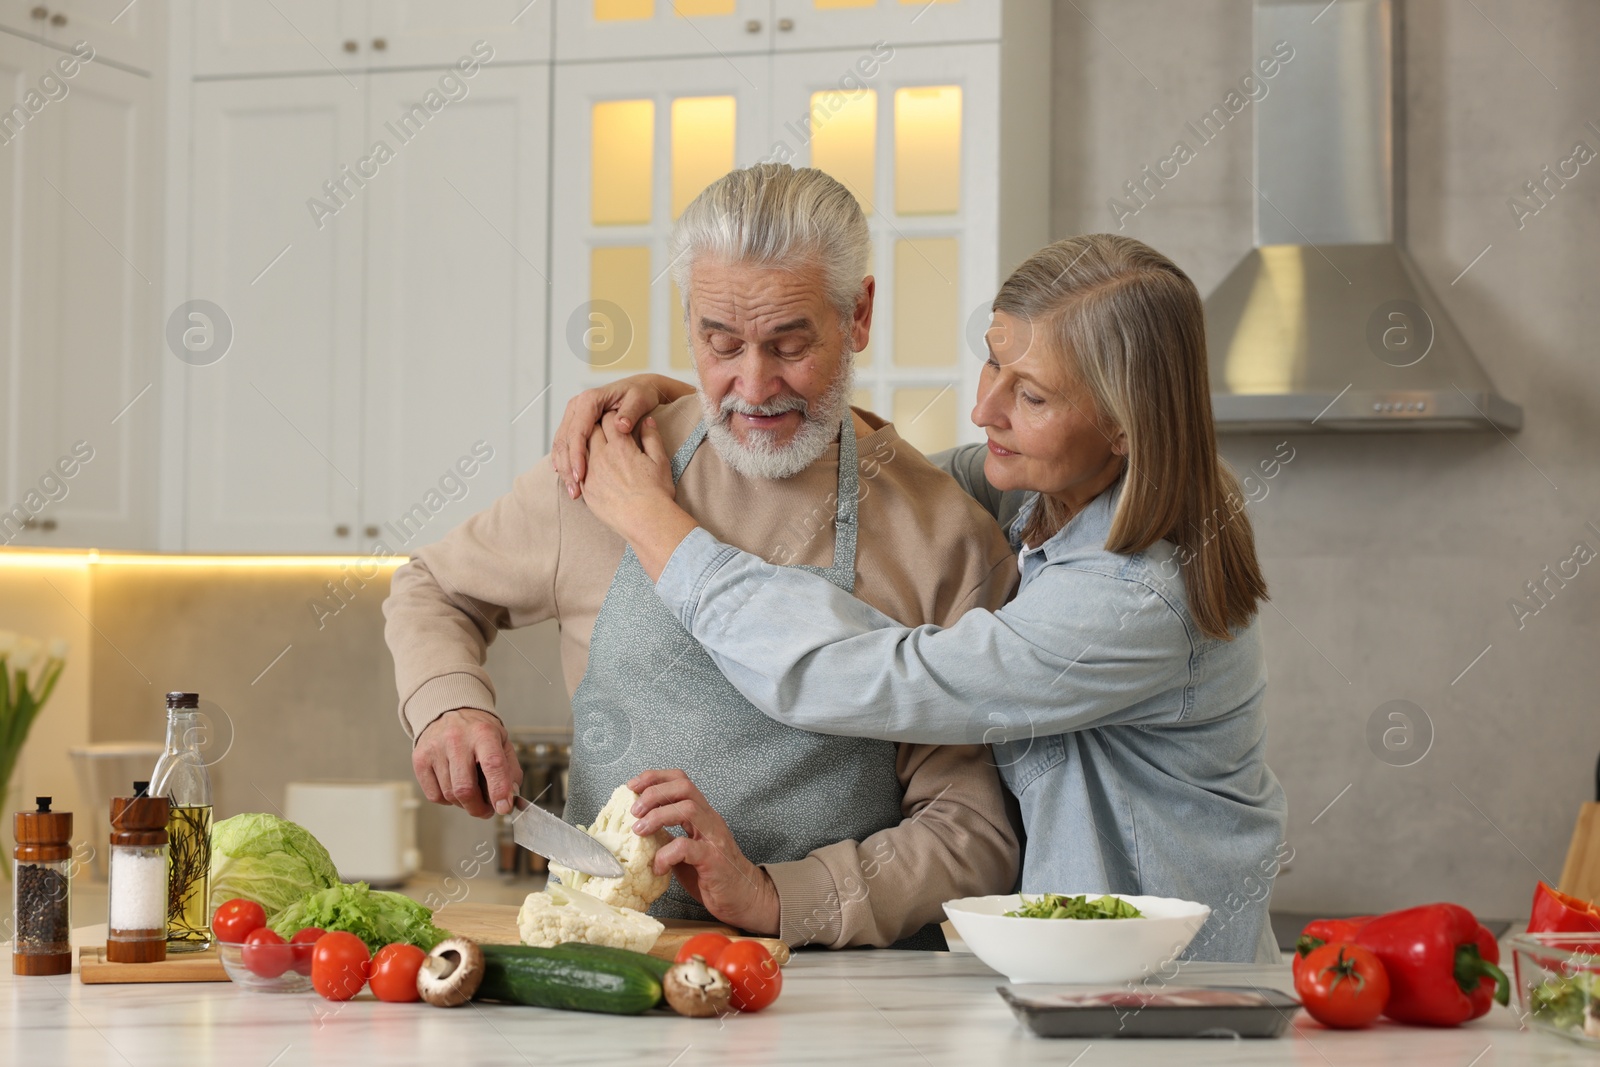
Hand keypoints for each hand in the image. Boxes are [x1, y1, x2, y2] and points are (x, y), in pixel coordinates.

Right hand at [413, 707, 521, 817]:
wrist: (449, 710)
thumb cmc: (478, 731)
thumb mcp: (502, 742)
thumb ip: (510, 770)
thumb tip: (510, 799)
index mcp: (483, 733)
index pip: (492, 764)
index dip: (499, 790)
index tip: (503, 808)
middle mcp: (456, 739)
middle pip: (465, 788)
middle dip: (478, 808)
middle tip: (487, 811)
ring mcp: (435, 749)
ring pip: (449, 794)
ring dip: (464, 804)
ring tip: (472, 795)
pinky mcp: (419, 759)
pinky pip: (434, 795)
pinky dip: (447, 800)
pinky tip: (454, 788)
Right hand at [551, 374, 694, 499]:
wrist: (639, 388)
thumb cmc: (641, 394)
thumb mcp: (640, 400)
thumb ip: (630, 413)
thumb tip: (621, 426)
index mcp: (590, 400)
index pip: (578, 430)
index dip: (578, 454)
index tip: (582, 475)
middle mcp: (577, 406)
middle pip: (565, 439)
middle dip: (568, 466)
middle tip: (575, 490)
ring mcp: (574, 415)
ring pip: (561, 444)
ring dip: (565, 468)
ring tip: (573, 491)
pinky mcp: (576, 425)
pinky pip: (565, 445)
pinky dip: (565, 463)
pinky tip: (570, 480)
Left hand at [628, 769, 779, 935]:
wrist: (744, 897)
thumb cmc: (711, 875)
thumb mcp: (685, 850)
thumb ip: (667, 837)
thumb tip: (635, 829)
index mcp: (702, 814)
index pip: (681, 780)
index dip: (655, 778)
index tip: (632, 787)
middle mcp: (710, 820)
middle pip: (684, 787)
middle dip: (654, 793)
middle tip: (634, 811)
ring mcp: (714, 838)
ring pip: (687, 809)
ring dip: (657, 816)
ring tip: (639, 832)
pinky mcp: (714, 859)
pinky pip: (686, 848)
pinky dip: (666, 855)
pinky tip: (657, 867)